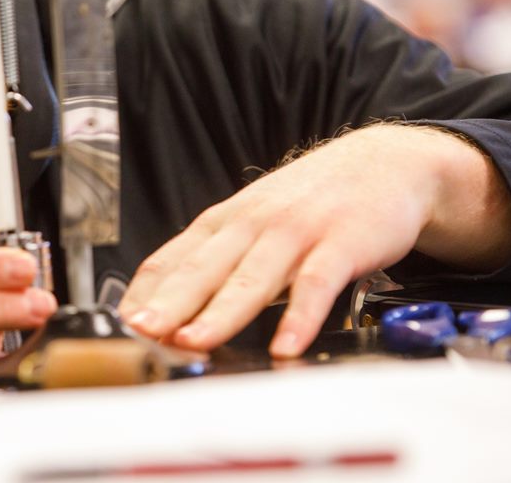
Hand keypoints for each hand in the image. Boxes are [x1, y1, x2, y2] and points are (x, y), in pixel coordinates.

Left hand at [119, 124, 510, 358]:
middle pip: (202, 268)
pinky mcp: (341, 243)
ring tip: (194, 342)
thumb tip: (169, 305)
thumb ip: (217, 259)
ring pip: (250, 277)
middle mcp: (252, 223)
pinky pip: (315, 284)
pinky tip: (285, 346)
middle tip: (142, 333)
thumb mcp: (255, 220)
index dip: (145, 293)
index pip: (171, 258)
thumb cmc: (312, 202)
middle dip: (168, 303)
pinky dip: (299, 317)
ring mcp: (296, 232)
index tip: (124, 324)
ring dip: (220, 313)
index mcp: (225, 221)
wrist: (386, 164)